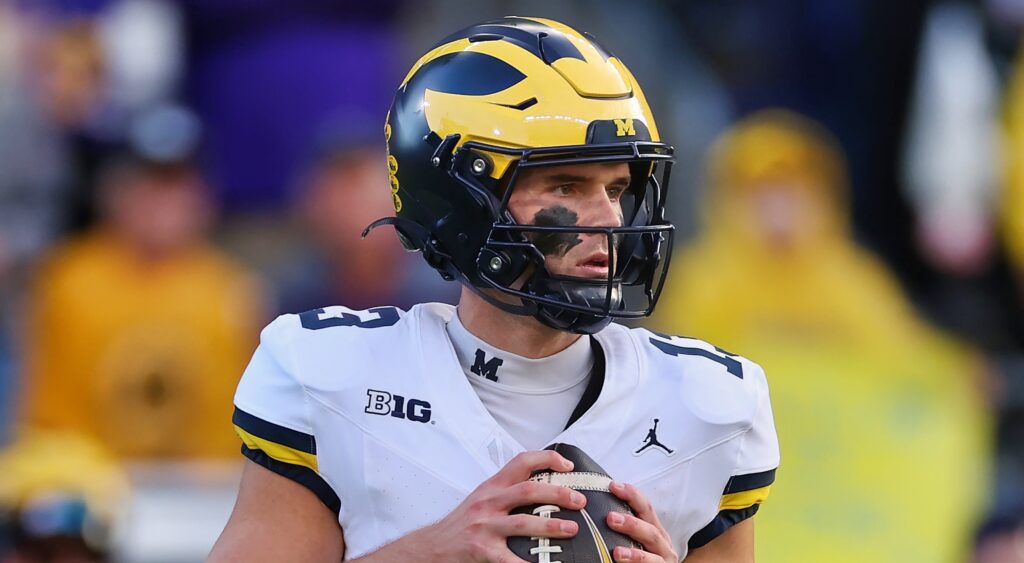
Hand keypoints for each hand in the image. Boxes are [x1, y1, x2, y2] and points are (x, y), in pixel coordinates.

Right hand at [426, 450, 585, 561]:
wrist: (431, 547)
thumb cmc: (461, 524)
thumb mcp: (481, 499)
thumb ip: (506, 492)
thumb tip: (543, 489)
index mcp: (492, 487)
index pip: (522, 461)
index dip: (547, 459)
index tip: (568, 466)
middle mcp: (488, 502)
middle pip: (529, 490)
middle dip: (558, 493)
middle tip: (579, 501)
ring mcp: (484, 526)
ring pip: (523, 522)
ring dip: (551, 526)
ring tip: (571, 529)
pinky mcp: (480, 551)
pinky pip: (509, 560)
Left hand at [606, 481, 678, 561]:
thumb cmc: (638, 554)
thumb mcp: (634, 537)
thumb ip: (622, 525)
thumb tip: (596, 506)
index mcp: (655, 529)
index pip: (646, 508)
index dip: (631, 495)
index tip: (612, 486)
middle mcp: (662, 544)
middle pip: (650, 530)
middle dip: (631, 523)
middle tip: (610, 518)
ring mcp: (663, 561)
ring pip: (653, 556)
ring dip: (634, 554)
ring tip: (616, 552)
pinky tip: (621, 562)